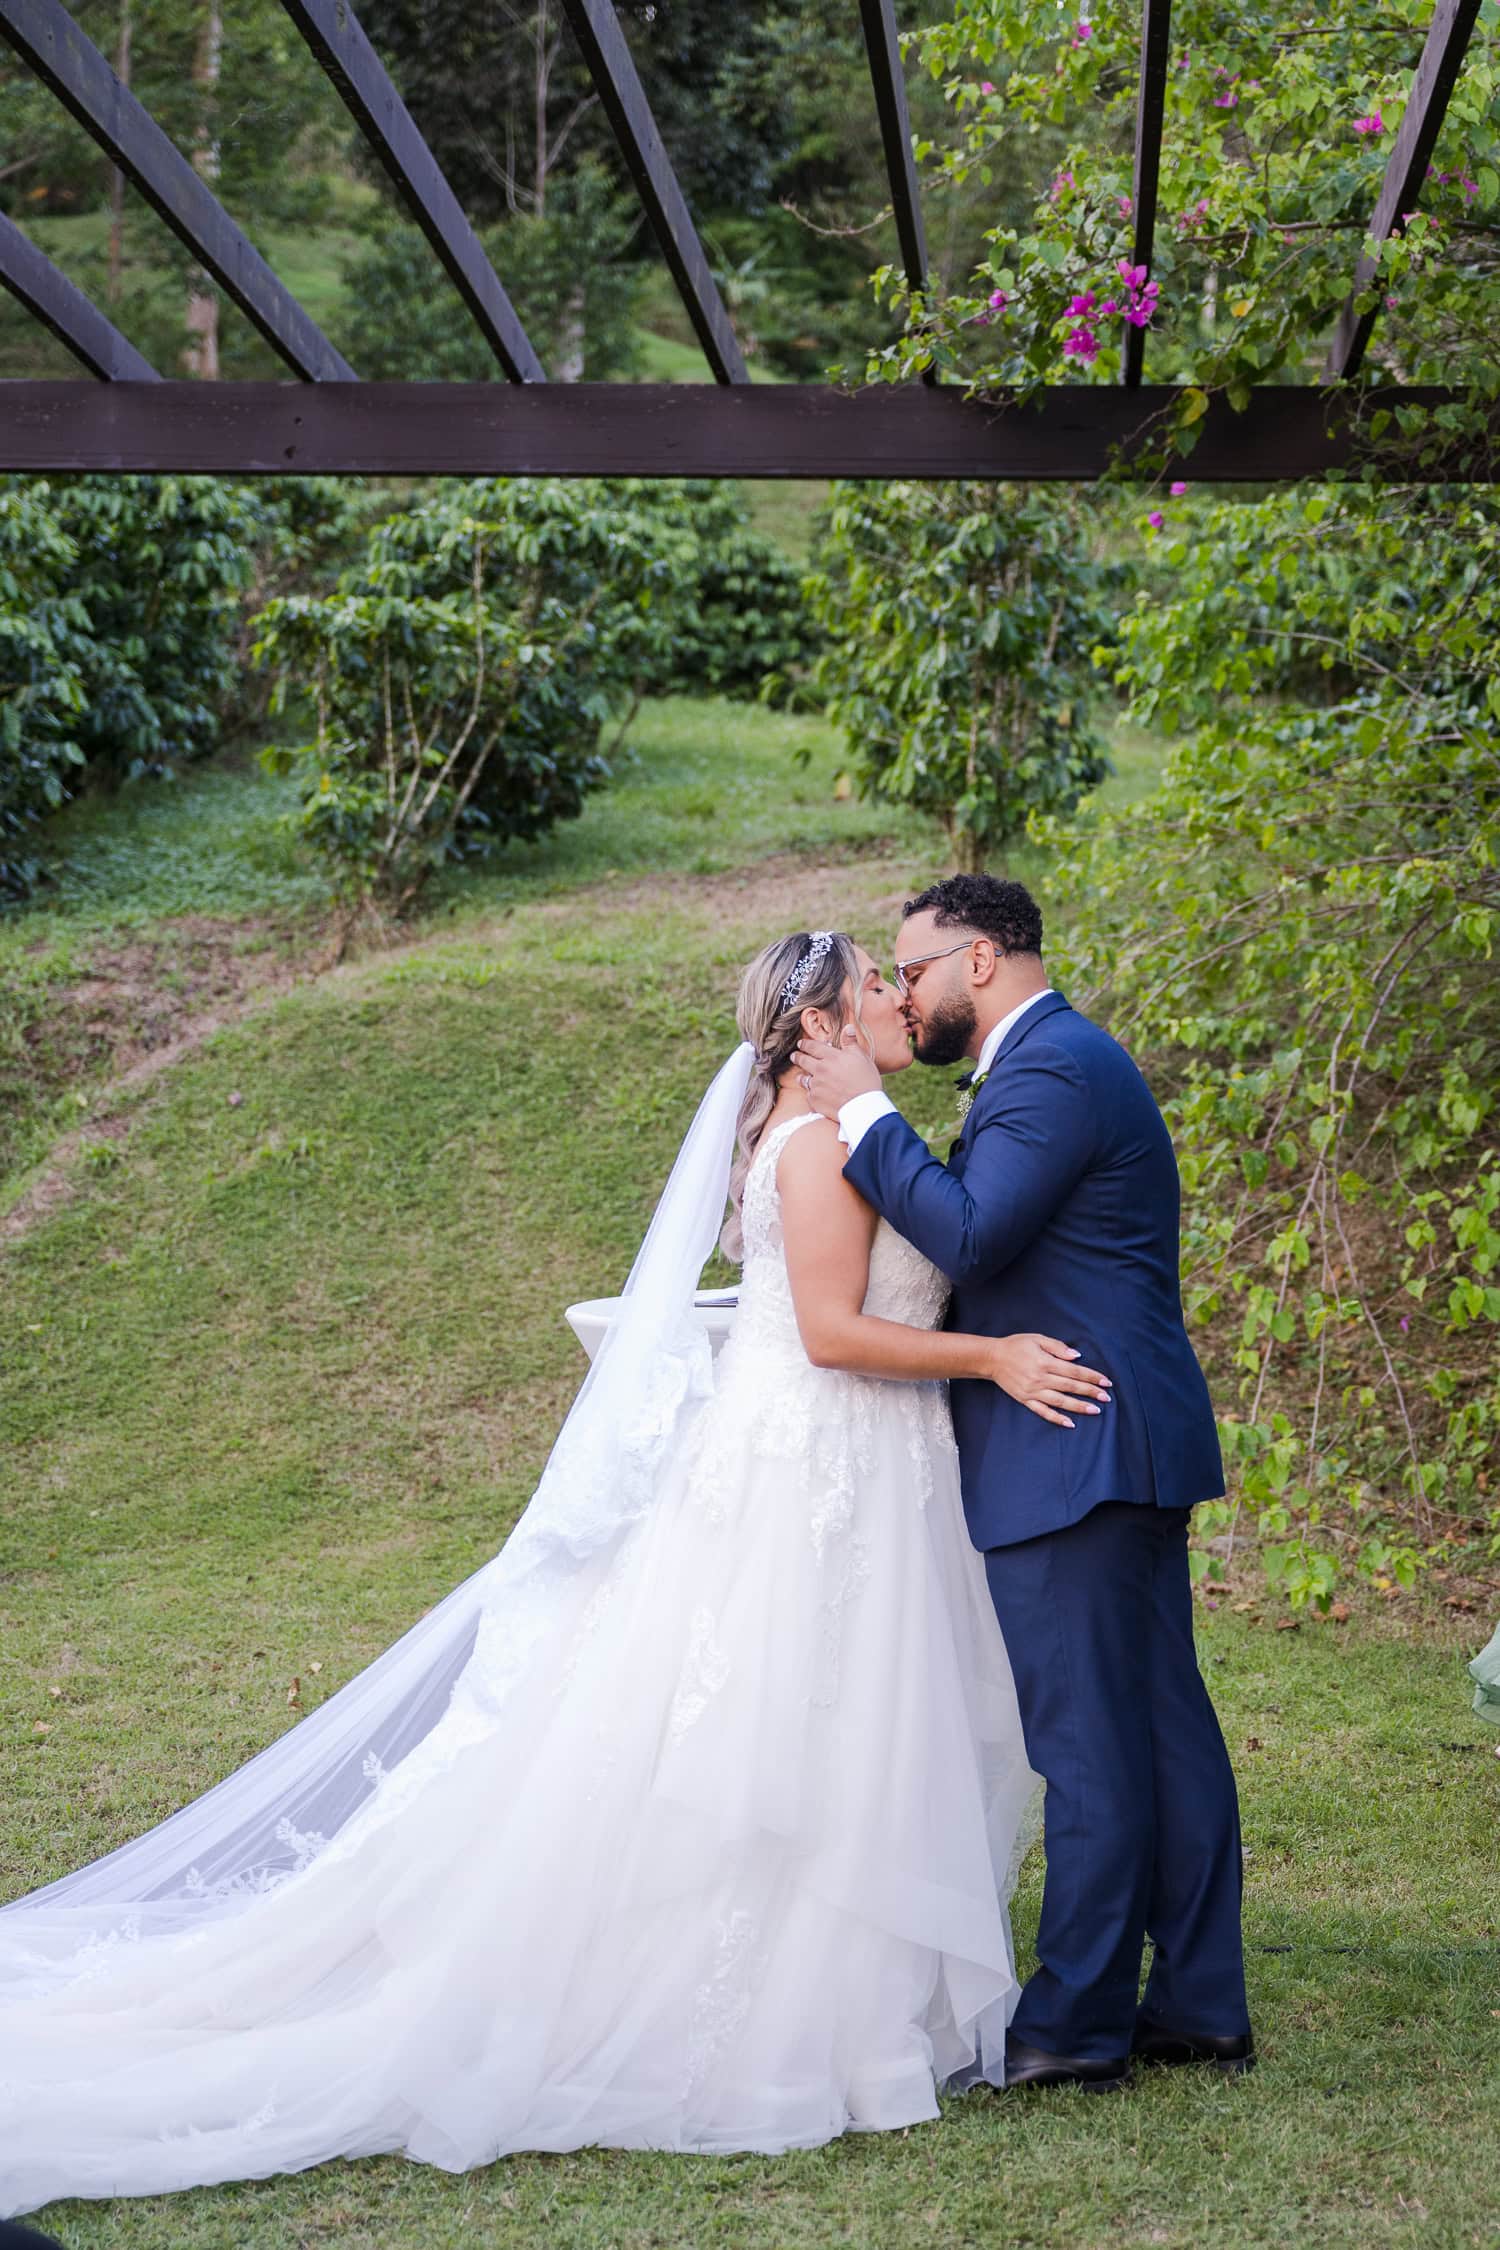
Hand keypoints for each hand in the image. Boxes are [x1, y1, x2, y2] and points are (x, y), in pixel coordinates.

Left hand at [791, 1027, 881, 1118]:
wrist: (863, 1107)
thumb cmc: (866, 1081)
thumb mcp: (861, 1058)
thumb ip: (851, 1043)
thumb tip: (847, 1028)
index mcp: (831, 1057)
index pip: (813, 1047)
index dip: (805, 1044)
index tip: (800, 1044)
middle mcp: (820, 1069)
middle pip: (803, 1061)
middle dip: (797, 1057)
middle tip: (794, 1056)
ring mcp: (815, 1085)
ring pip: (803, 1079)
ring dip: (801, 1076)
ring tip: (799, 1076)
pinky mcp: (814, 1100)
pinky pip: (809, 1094)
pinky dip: (811, 1093)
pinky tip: (813, 1093)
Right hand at [988, 1335, 1112, 1427]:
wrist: (992, 1358)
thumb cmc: (1016, 1345)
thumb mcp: (1037, 1338)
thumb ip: (1057, 1347)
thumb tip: (1076, 1356)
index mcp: (1045, 1362)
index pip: (1074, 1371)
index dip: (1091, 1376)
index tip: (1106, 1382)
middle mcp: (1040, 1378)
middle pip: (1070, 1386)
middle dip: (1090, 1392)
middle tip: (1106, 1397)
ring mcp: (1033, 1391)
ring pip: (1060, 1401)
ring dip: (1079, 1406)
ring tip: (1095, 1410)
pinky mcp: (1025, 1400)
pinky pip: (1043, 1411)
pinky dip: (1057, 1418)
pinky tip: (1070, 1423)